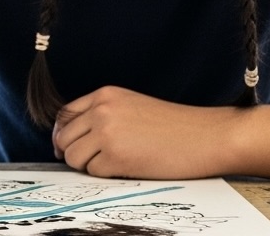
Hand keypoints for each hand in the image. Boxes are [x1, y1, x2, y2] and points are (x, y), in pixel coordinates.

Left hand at [52, 85, 243, 178]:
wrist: (206, 136)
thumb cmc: (175, 126)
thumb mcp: (132, 106)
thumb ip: (103, 114)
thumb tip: (72, 138)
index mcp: (104, 94)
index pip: (64, 115)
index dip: (63, 135)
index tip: (69, 147)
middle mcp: (101, 110)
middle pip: (63, 138)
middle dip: (73, 153)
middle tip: (92, 161)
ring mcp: (107, 132)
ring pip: (73, 157)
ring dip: (88, 166)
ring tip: (114, 163)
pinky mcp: (116, 156)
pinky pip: (93, 172)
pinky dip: (106, 175)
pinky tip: (128, 168)